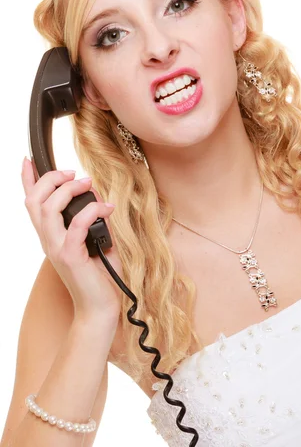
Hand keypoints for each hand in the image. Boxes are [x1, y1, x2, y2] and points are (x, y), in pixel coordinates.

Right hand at [21, 157, 123, 324]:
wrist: (100, 307)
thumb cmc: (100, 274)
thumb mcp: (96, 238)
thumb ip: (91, 217)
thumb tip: (96, 194)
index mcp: (51, 234)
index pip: (32, 203)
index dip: (27, 180)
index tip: (28, 159)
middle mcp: (49, 239)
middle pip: (34, 200)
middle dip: (52, 178)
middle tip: (74, 173)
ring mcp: (57, 248)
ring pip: (48, 209)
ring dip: (69, 190)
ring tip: (89, 183)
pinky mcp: (71, 257)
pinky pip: (75, 226)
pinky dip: (92, 210)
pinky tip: (107, 208)